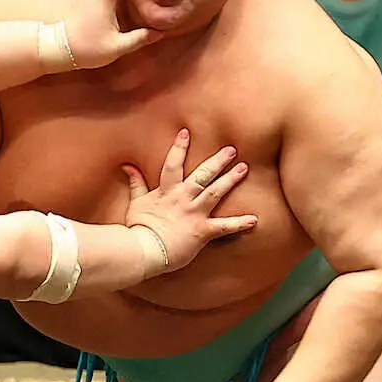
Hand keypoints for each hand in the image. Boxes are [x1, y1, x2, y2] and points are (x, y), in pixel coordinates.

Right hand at [122, 129, 257, 272]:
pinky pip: (225, 226)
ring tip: (243, 168)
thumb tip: (127, 166)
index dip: (179, 147)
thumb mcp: (135, 202)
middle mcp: (183, 198)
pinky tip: (254, 219)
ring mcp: (194, 213)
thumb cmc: (138, 227)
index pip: (173, 163)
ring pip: (216, 192)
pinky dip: (240, 223)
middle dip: (218, 160)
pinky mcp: (202, 231)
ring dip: (230, 179)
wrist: (144, 249)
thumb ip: (136, 183)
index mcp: (167, 191)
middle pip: (203, 174)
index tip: (186, 133)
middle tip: (231, 150)